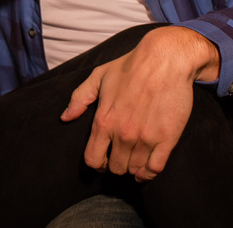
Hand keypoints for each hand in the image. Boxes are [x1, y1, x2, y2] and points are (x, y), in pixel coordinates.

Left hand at [61, 27, 219, 182]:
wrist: (165, 59)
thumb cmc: (131, 66)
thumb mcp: (99, 76)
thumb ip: (79, 98)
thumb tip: (65, 117)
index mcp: (104, 121)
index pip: (93, 160)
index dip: (97, 164)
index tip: (103, 161)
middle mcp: (122, 134)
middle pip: (116, 168)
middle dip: (117, 164)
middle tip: (122, 156)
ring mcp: (145, 138)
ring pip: (135, 169)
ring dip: (134, 166)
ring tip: (135, 157)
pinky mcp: (166, 139)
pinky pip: (155, 169)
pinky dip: (149, 173)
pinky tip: (147, 169)